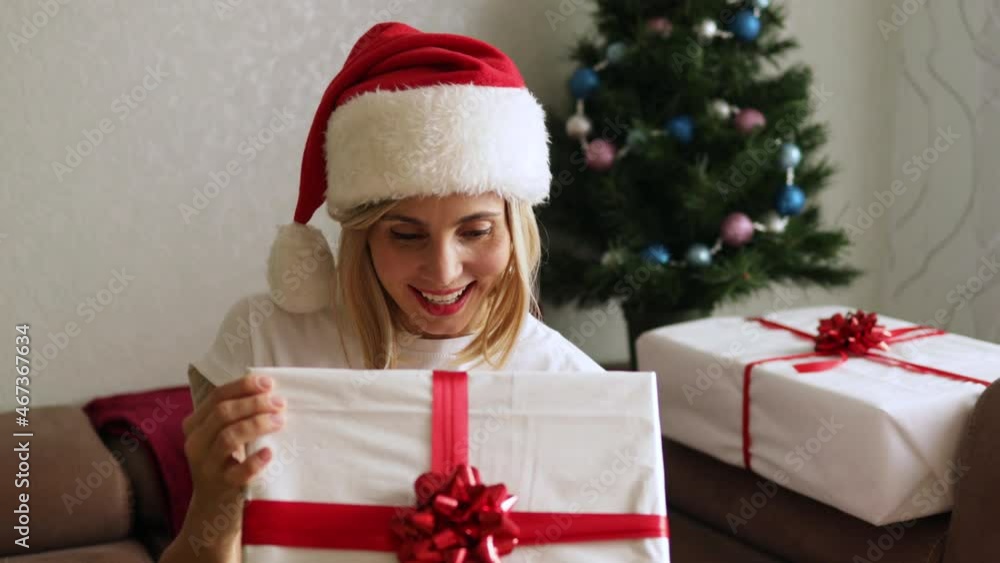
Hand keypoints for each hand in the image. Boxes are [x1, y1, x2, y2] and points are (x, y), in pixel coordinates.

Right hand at [182, 373, 285, 503]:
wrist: (213, 507)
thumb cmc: (225, 463)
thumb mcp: (222, 436)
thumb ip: (236, 415)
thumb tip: (269, 390)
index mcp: (195, 425)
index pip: (217, 397)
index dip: (243, 386)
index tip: (268, 383)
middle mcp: (196, 443)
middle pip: (222, 413)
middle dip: (254, 404)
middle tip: (280, 403)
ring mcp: (206, 466)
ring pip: (228, 437)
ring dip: (257, 424)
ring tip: (279, 421)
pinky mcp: (222, 486)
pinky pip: (237, 472)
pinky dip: (254, 461)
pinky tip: (269, 452)